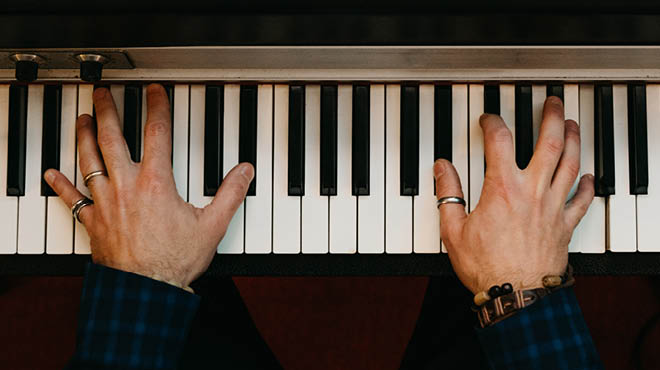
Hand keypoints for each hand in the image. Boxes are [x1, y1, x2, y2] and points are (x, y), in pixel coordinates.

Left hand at [44, 84, 252, 288]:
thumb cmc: (175, 260)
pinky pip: (71, 198)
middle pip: (111, 138)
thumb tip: (244, 171)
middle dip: (106, 111)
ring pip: (88, 160)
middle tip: (103, 93)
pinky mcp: (93, 221)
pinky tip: (51, 173)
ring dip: (83, 136)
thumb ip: (231, 194)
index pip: (156, 132)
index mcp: (156, 182)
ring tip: (82, 119)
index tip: (154, 91)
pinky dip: (60, 184)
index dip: (156, 106)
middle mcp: (126, 186)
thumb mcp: (212, 225)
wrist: (146, 289)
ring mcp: (105, 202)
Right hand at [435, 96, 594, 293]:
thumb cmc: (485, 267)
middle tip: (554, 102)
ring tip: (573, 125)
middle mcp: (532, 192)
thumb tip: (442, 169)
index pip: (500, 141)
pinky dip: (587, 186)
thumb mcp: (453, 230)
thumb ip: (448, 194)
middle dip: (552, 117)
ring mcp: (552, 207)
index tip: (488, 120)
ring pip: (570, 164)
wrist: (516, 295)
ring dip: (574, 140)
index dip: (493, 123)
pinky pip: (581, 200)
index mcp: (502, 189)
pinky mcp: (565, 225)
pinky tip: (587, 176)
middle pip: (549, 143)